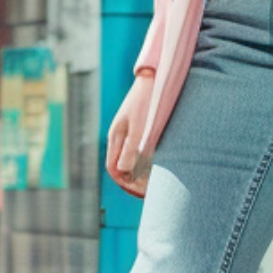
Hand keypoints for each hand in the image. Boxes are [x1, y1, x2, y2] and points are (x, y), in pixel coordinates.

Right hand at [106, 74, 156, 197]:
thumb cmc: (147, 101)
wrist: (154, 79)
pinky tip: (158, 170)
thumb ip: (132, 148)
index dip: (125, 184)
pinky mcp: (139, 132)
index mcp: (116, 137)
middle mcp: (120, 139)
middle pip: (120, 169)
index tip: (141, 192)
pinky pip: (138, 155)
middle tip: (149, 194)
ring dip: (139, 177)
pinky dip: (146, 166)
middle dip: (133, 184)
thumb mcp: (140, 126)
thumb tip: (122, 172)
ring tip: (154, 186)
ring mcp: (129, 136)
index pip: (113, 169)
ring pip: (130, 163)